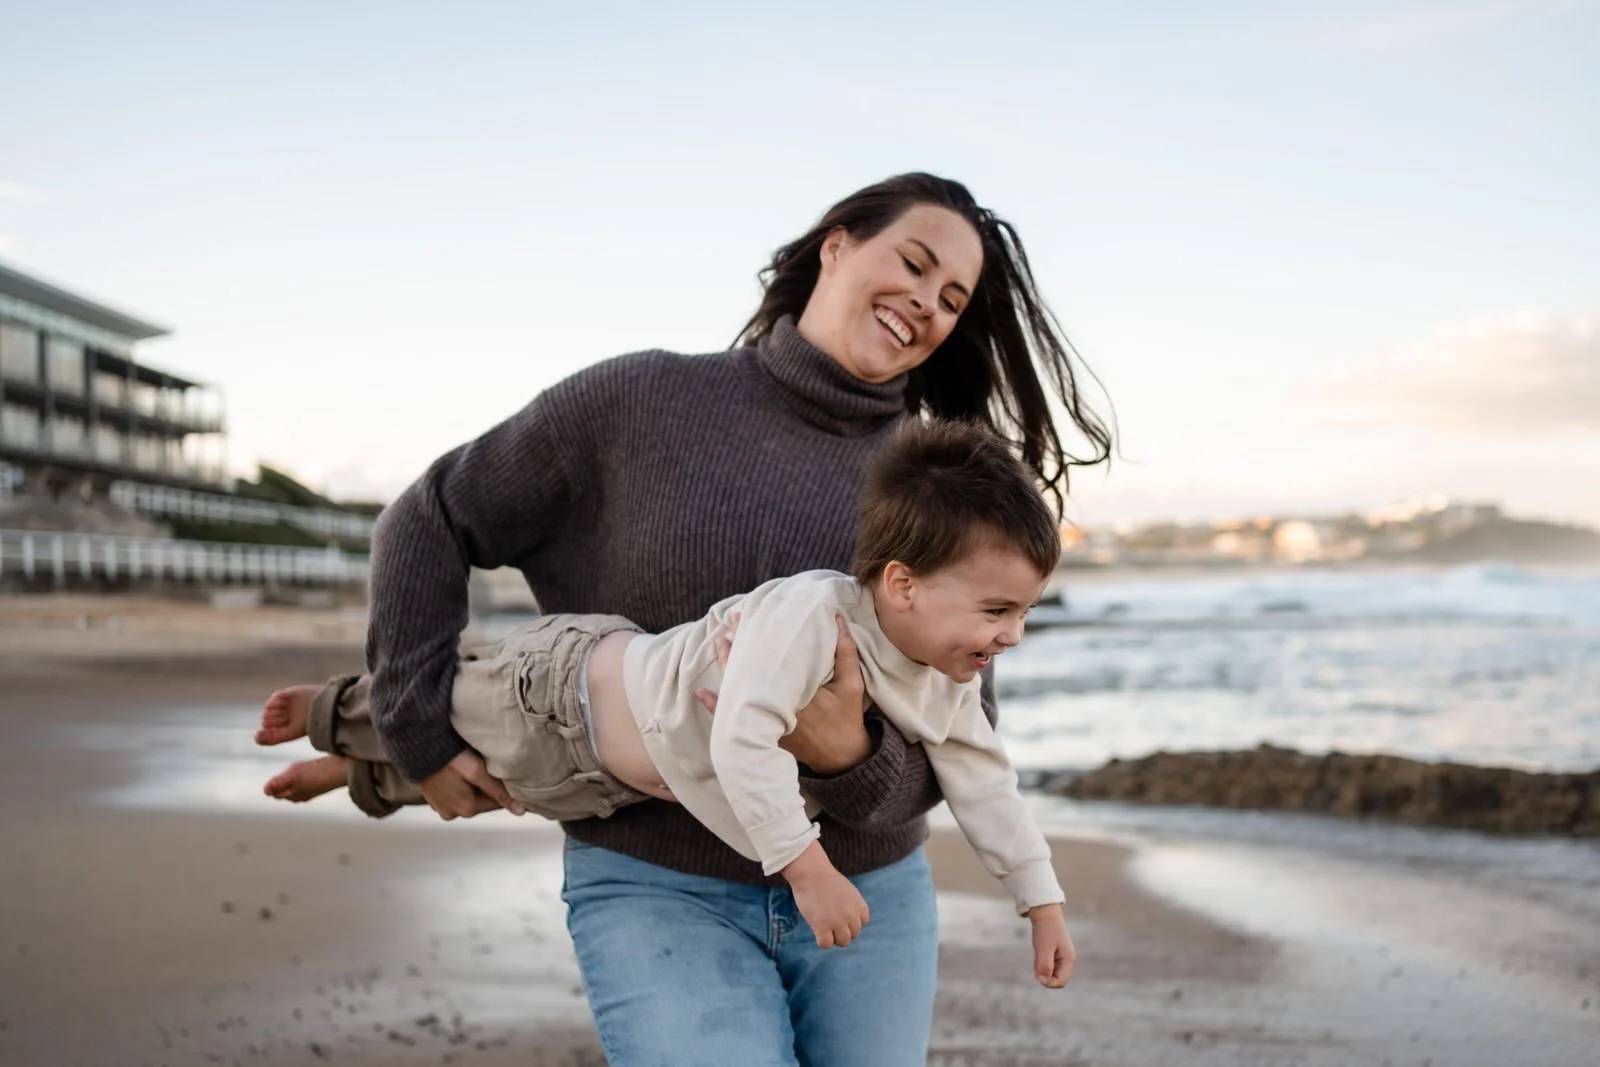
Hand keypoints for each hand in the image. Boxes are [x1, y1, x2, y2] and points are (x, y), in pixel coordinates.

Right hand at [418, 749, 525, 820]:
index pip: (496, 803)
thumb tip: (520, 811)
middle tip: (487, 766)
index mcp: (466, 809)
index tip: (507, 774)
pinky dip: (461, 785)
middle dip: (488, 787)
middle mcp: (453, 813)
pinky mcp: (434, 799)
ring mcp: (441, 807)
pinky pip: (455, 794)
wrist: (419, 748)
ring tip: (472, 767)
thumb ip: (498, 792)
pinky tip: (459, 771)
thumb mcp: (477, 772)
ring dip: (474, 786)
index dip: (504, 789)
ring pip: (469, 797)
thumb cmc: (449, 758)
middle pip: (482, 801)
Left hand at [694, 613, 871, 775]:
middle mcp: (778, 707)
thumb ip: (846, 653)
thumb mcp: (852, 685)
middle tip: (733, 620)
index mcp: (801, 692)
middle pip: (752, 670)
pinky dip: (716, 706)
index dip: (761, 635)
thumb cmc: (847, 718)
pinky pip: (734, 718)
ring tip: (720, 642)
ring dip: (728, 665)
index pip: (776, 658)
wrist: (840, 757)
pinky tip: (701, 693)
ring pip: (740, 690)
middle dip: (741, 644)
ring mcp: (767, 721)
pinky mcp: (761, 732)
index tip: (752, 615)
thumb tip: (837, 618)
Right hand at [783, 841, 869, 948]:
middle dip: (842, 930)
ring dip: (833, 937)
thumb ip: (851, 906)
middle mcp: (852, 916)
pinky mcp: (822, 926)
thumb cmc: (825, 879)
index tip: (838, 913)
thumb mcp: (847, 891)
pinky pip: (826, 944)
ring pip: (842, 942)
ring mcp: (838, 922)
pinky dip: (822, 941)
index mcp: (859, 906)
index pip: (861, 923)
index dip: (849, 921)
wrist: (811, 872)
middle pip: (852, 935)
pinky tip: (816, 930)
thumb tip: (847, 924)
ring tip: (823, 926)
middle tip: (828, 920)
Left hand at [1027, 904, 1076, 988]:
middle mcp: (1067, 961)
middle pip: (1057, 980)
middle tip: (1038, 960)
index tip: (1038, 972)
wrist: (1045, 913)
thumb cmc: (1046, 930)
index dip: (1048, 982)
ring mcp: (1062, 959)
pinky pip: (1048, 968)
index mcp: (1069, 960)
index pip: (1061, 982)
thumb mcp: (1043, 947)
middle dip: (1046, 976)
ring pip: (1051, 974)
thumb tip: (1042, 981)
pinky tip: (1039, 953)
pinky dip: (1041, 964)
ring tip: (1039, 953)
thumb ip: (1044, 965)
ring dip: (1043, 969)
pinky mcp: (1055, 956)